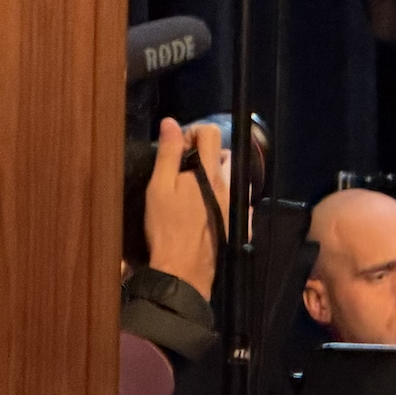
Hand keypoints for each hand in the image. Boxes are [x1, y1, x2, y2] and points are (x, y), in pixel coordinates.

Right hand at [144, 117, 229, 300]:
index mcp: (210, 173)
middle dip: (205, 153)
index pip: (211, 133)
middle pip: (224, 155)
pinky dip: (223, 197)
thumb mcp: (159, 187)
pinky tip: (205, 207)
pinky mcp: (236, 224)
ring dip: (216, 175)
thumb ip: (168, 153)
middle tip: (182, 168)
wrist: (182, 271)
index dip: (192, 132)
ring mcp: (235, 206)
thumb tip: (170, 123)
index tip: (177, 147)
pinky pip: (236, 202)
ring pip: (232, 179)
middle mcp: (229, 186)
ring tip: (192, 189)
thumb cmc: (166, 228)